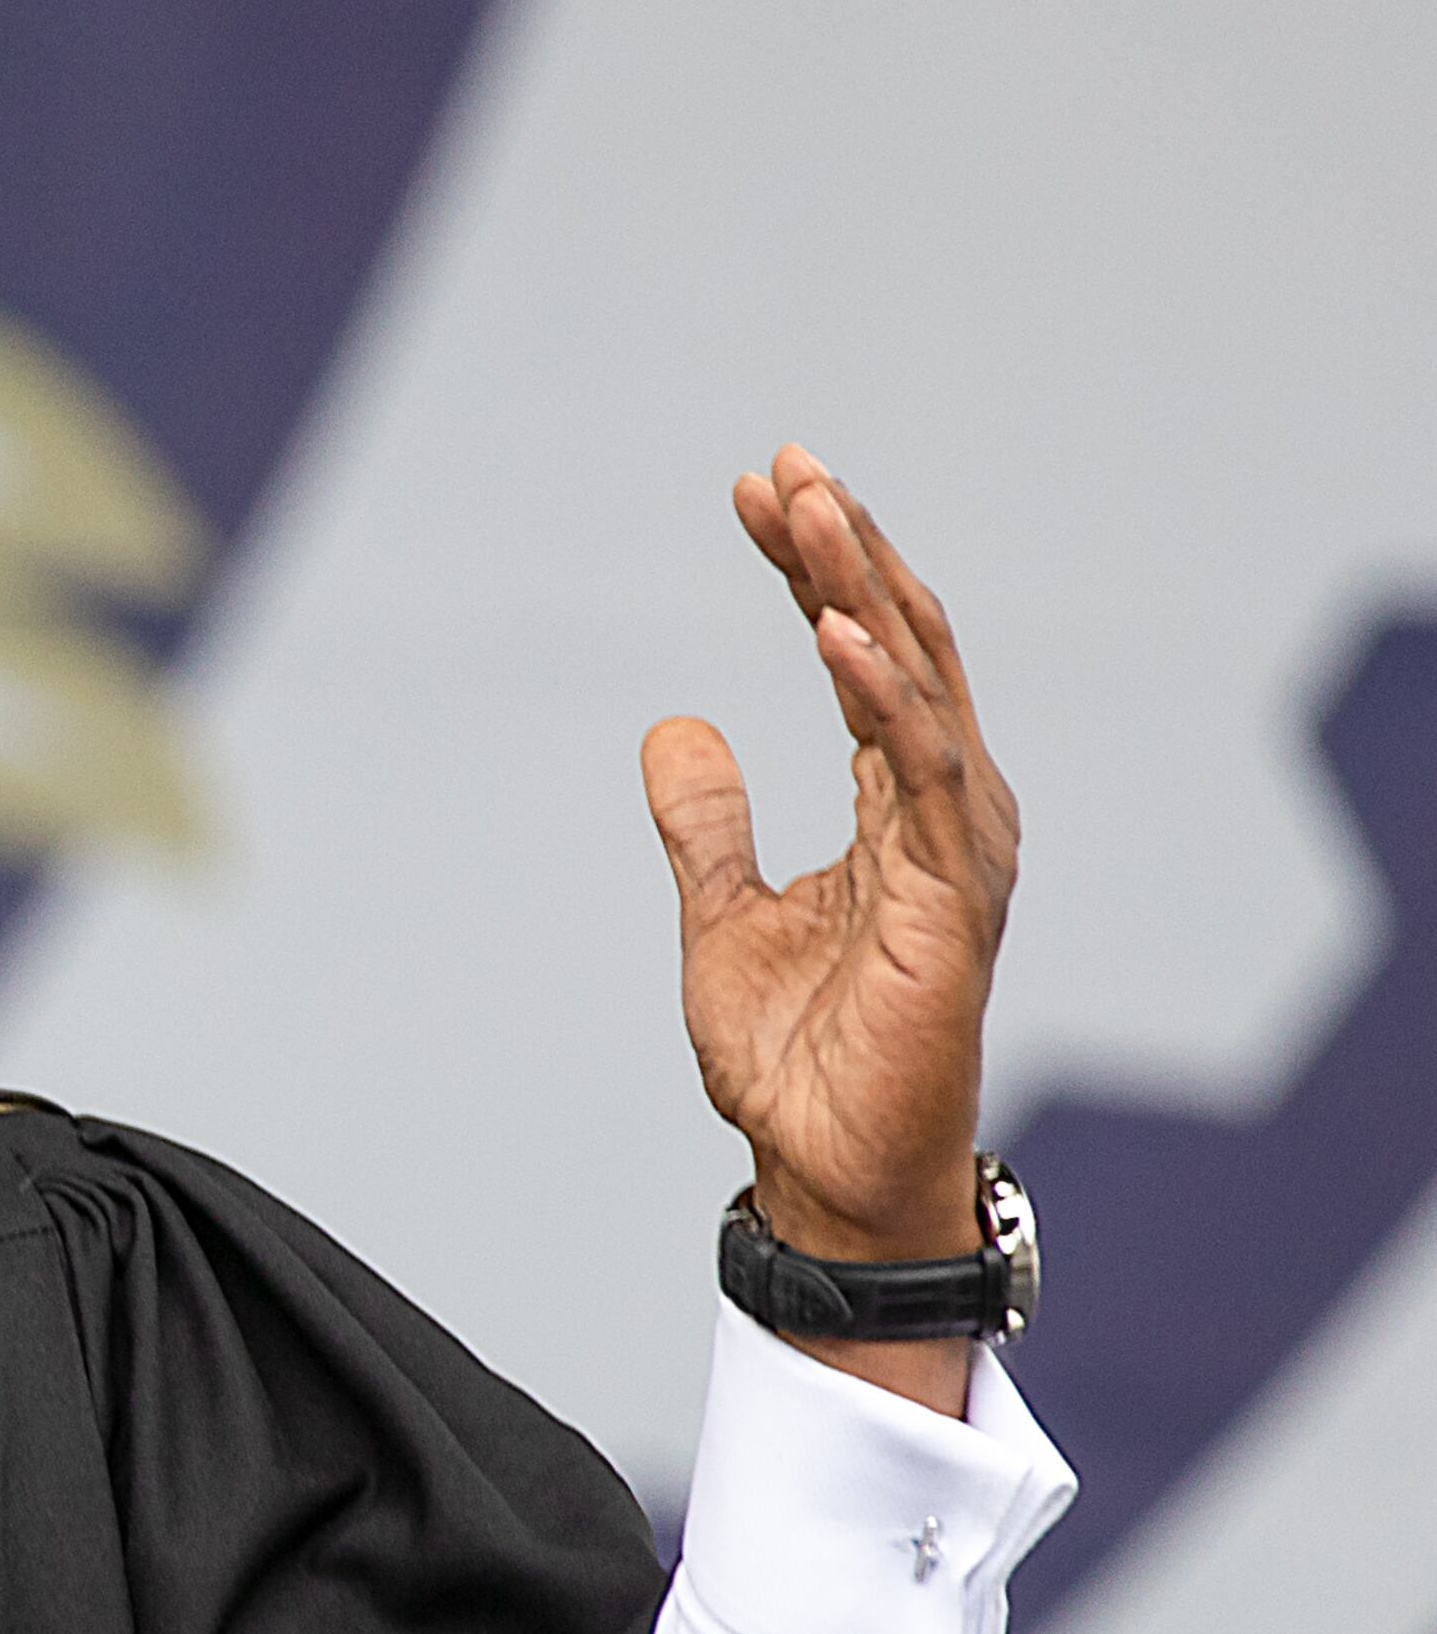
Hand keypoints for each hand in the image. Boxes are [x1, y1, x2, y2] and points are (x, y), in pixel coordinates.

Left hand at [640, 446, 1020, 1414]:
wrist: (824, 1169)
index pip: (863, 654)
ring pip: (918, 684)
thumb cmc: (796, 1058)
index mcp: (900, 804)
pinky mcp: (951, 897)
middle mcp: (945, 809)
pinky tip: (832, 633)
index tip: (758, 491)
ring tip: (811, 504)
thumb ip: (707, 822)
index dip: (814, 570)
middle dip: (845, 549)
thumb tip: (674, 727)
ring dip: (862, 590)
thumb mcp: (722, 914)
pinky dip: (880, 696)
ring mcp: (958, 848)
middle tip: (787, 463)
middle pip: (901, 645)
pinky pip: (920, 771)